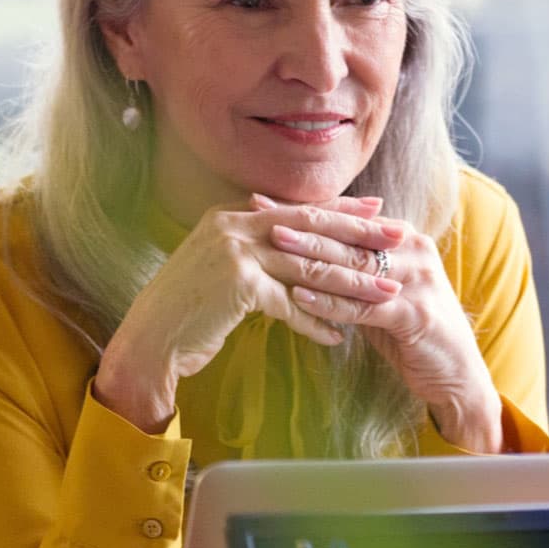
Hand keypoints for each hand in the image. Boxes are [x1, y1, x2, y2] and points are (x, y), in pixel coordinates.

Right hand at [94, 195, 405, 432]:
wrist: (149, 339)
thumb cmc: (187, 309)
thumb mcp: (218, 266)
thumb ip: (252, 248)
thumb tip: (292, 244)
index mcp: (231, 214)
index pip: (298, 208)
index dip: (340, 210)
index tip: (378, 211)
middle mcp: (232, 224)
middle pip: (311, 228)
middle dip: (359, 234)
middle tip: (399, 238)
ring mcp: (234, 252)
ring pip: (308, 266)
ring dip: (350, 283)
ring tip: (384, 294)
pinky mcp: (237, 285)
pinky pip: (290, 303)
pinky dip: (315, 322)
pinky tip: (338, 337)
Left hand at [270, 216, 505, 452]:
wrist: (455, 373)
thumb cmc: (410, 329)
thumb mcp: (381, 289)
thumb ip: (353, 267)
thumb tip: (304, 245)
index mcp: (405, 238)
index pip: (347, 219)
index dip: (307, 212)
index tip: (265, 205)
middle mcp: (414, 251)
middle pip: (349, 237)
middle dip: (304, 227)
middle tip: (264, 220)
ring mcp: (417, 281)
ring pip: (354, 267)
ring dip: (311, 259)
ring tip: (275, 250)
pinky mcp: (415, 314)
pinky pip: (363, 306)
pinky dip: (330, 302)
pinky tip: (300, 297)